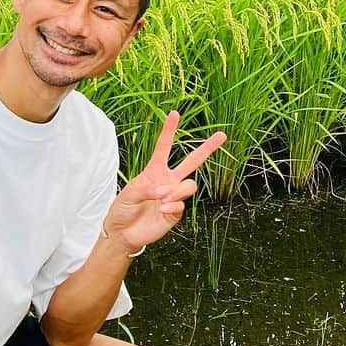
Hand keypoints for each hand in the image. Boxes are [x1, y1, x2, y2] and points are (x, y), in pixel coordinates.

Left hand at [103, 111, 225, 253]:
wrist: (123, 233)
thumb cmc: (122, 209)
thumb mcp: (129, 193)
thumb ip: (146, 188)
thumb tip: (164, 191)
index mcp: (154, 170)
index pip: (164, 147)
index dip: (169, 130)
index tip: (175, 113)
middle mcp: (168, 181)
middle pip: (192, 161)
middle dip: (208, 148)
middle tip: (223, 134)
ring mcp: (174, 196)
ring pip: (189, 185)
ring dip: (176, 191)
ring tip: (161, 199)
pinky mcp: (176, 212)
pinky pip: (182, 204)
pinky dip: (172, 206)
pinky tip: (161, 210)